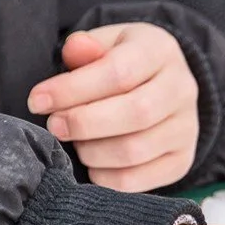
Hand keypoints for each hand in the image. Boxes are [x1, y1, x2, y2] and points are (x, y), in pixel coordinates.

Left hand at [27, 23, 198, 191]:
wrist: (162, 86)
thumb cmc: (121, 63)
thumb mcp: (105, 44)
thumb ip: (86, 47)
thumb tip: (76, 50)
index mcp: (161, 52)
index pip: (119, 73)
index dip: (73, 90)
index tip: (37, 101)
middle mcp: (182, 90)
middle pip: (135, 114)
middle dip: (84, 123)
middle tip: (54, 126)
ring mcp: (187, 129)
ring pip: (135, 150)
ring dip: (92, 151)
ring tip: (76, 142)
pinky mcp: (181, 161)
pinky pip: (139, 180)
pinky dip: (105, 177)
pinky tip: (92, 163)